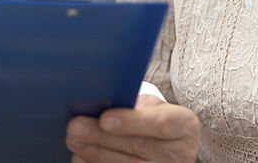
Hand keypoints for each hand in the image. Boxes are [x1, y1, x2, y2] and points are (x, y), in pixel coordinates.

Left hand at [66, 94, 199, 162]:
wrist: (164, 145)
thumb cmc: (152, 118)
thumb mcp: (151, 107)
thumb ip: (134, 105)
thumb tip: (99, 102)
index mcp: (184, 126)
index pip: (161, 124)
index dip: (132, 122)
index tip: (104, 119)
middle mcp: (180, 154)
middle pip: (138, 147)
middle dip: (102, 137)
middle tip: (75, 127)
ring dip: (94, 153)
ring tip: (73, 140)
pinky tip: (80, 158)